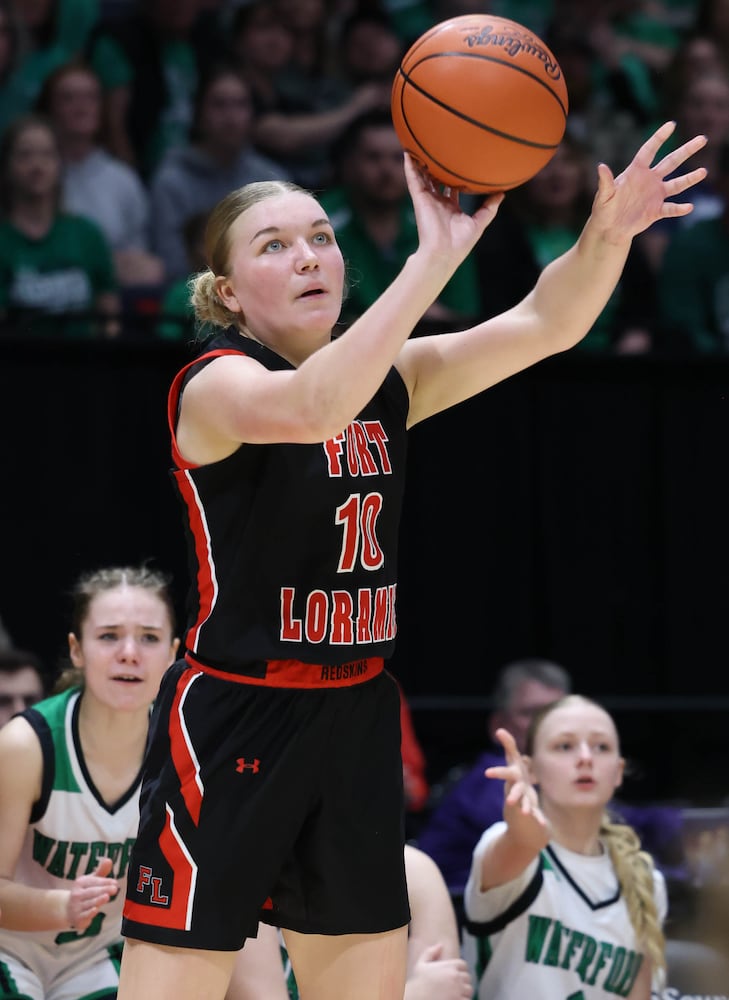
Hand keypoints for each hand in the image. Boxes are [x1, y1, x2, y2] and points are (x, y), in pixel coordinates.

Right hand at [66, 856, 118, 931]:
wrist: (68, 910)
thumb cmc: (84, 892)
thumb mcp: (91, 881)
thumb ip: (101, 871)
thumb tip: (109, 860)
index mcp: (80, 883)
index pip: (94, 881)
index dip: (105, 882)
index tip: (115, 883)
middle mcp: (77, 894)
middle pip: (92, 892)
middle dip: (103, 890)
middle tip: (114, 889)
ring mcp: (76, 907)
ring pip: (89, 903)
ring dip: (98, 900)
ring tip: (106, 897)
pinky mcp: (78, 918)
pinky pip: (84, 915)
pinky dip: (90, 913)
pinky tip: (95, 910)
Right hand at [404, 152, 503, 265]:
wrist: (443, 254)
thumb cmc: (461, 243)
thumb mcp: (480, 222)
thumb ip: (489, 207)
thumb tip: (502, 192)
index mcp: (451, 207)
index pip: (450, 187)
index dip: (453, 175)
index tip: (457, 161)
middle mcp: (438, 202)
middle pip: (435, 179)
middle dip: (435, 165)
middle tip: (438, 146)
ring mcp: (428, 200)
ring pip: (422, 176)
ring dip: (420, 161)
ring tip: (418, 141)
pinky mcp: (420, 199)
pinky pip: (413, 179)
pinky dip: (410, 166)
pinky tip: (408, 152)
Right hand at [407, 943, 472, 999]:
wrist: (416, 998)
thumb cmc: (418, 983)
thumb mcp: (422, 964)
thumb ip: (431, 952)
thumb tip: (440, 945)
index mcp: (449, 966)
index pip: (463, 965)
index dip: (460, 970)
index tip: (454, 976)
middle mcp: (456, 977)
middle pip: (467, 978)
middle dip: (462, 982)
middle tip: (454, 987)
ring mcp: (458, 990)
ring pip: (469, 990)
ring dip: (464, 992)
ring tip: (456, 995)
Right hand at [486, 728, 547, 845]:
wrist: (517, 805)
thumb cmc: (515, 777)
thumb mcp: (513, 761)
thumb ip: (508, 746)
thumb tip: (499, 730)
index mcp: (513, 777)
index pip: (505, 773)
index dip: (497, 773)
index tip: (487, 773)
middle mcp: (516, 789)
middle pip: (514, 791)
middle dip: (512, 795)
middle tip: (509, 800)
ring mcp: (523, 800)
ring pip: (524, 803)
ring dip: (525, 807)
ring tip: (525, 813)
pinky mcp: (532, 809)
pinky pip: (536, 814)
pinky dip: (539, 819)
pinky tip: (543, 824)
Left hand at [590, 120, 707, 244]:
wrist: (610, 229)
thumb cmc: (604, 210)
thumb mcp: (603, 196)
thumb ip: (605, 182)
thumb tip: (601, 167)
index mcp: (636, 171)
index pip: (650, 150)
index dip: (659, 138)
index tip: (671, 125)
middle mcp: (650, 179)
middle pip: (671, 161)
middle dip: (686, 150)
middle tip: (702, 139)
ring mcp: (655, 194)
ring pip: (677, 184)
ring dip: (690, 178)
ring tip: (703, 172)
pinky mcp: (657, 211)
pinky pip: (671, 209)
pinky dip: (679, 209)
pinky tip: (689, 207)